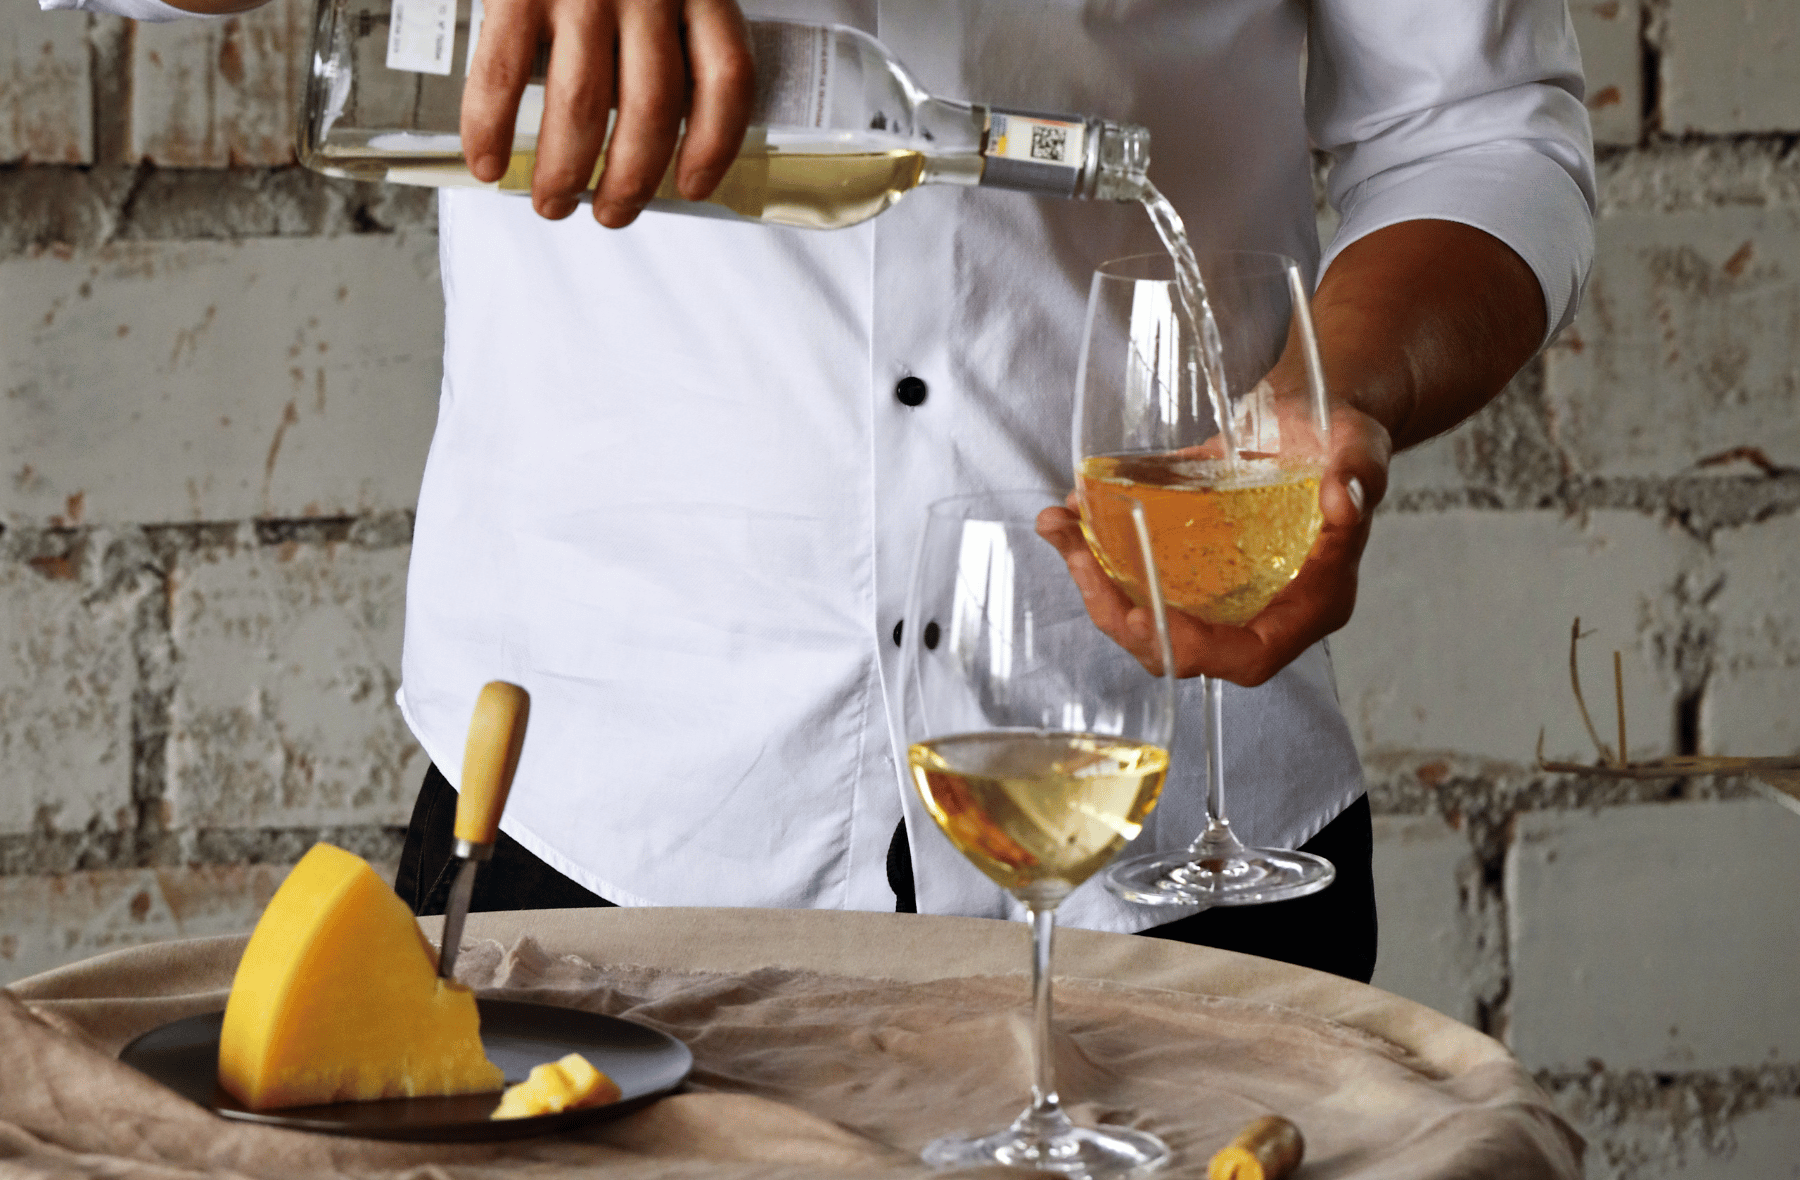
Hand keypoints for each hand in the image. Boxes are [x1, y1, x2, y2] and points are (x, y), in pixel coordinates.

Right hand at [462, 0, 754, 226]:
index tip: (692, 188)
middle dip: (631, 180)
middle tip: (612, 214)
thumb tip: (654, 115)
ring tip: (554, 202)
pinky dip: (489, 127)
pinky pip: (501, 72)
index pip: (726, 76)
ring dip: (566, 170)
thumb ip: (671, 19)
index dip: (714, 145)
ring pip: (583, 105)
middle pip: (653, 108)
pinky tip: (486, 162)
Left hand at [1038, 401, 1390, 686]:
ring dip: (1095, 575)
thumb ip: (1358, 475)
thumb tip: (1342, 501)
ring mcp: (1220, 585)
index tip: (1143, 616)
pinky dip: (1099, 546)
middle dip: (1120, 612)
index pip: (1248, 655)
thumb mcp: (1361, 443)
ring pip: (1148, 608)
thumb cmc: (1346, 434)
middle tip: (1079, 559)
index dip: (1195, 650)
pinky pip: (1137, 572)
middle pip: (1181, 642)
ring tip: (1057, 523)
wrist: (1316, 411)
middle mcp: (1260, 604)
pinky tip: (1070, 509)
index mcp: (1310, 600)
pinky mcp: (1189, 558)